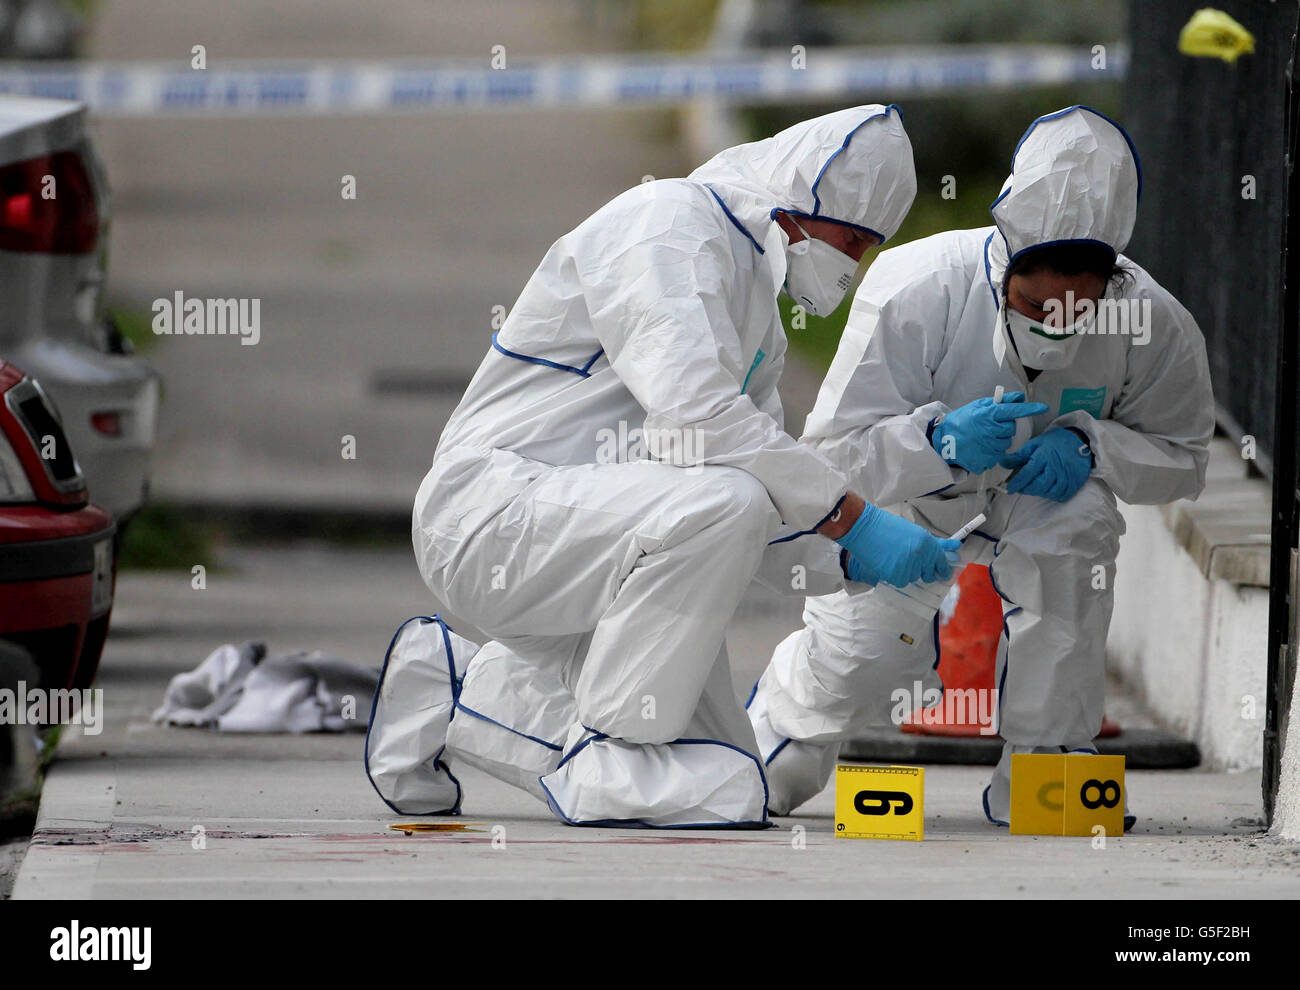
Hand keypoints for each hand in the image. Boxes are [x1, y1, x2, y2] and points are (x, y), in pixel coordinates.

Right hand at [834, 502, 960, 586]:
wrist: (864, 528)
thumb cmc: (889, 527)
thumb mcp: (915, 532)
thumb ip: (936, 544)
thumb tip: (957, 546)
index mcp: (928, 543)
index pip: (942, 564)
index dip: (942, 570)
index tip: (941, 573)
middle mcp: (922, 556)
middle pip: (928, 575)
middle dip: (921, 570)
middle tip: (908, 559)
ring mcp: (909, 567)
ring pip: (913, 578)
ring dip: (905, 571)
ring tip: (893, 556)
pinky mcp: (896, 575)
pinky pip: (900, 581)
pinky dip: (894, 575)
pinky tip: (887, 562)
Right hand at [931, 392, 1048, 473]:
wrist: (944, 441)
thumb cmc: (962, 421)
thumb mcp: (979, 407)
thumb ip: (1000, 402)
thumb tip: (1019, 398)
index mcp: (988, 415)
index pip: (1014, 411)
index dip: (1030, 409)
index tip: (1043, 408)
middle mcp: (990, 430)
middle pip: (1011, 429)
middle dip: (1004, 428)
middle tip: (990, 427)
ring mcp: (988, 446)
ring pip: (1006, 443)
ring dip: (999, 440)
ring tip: (984, 438)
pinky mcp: (986, 459)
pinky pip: (997, 455)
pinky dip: (992, 451)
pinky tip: (981, 447)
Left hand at [999, 427, 1092, 501]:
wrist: (1080, 439)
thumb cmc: (1056, 441)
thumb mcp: (1035, 444)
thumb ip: (1019, 456)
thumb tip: (1003, 463)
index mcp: (1044, 456)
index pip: (1027, 474)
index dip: (1016, 483)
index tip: (1009, 488)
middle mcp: (1056, 467)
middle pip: (1038, 485)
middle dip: (1026, 489)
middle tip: (1020, 487)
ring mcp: (1066, 476)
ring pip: (1049, 492)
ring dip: (1038, 492)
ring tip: (1032, 487)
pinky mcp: (1074, 482)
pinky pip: (1061, 495)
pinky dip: (1051, 495)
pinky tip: (1046, 489)